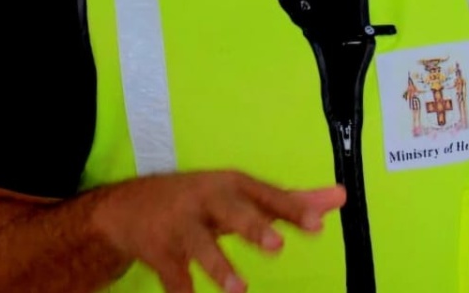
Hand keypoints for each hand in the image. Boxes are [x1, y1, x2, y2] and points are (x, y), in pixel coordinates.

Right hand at [91, 170, 345, 292]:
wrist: (127, 208)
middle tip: (276, 246)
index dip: (290, 209)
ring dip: (219, 267)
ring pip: (200, 246)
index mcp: (230, 186)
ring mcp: (179, 226)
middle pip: (231, 212)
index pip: (265, 195)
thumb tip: (341, 197)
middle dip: (251, 226)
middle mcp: (205, 200)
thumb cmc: (200, 200)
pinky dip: (182, 292)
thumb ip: (289, 201)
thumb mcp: (239, 195)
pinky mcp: (158, 252)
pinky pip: (174, 278)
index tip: (317, 223)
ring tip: (239, 289)